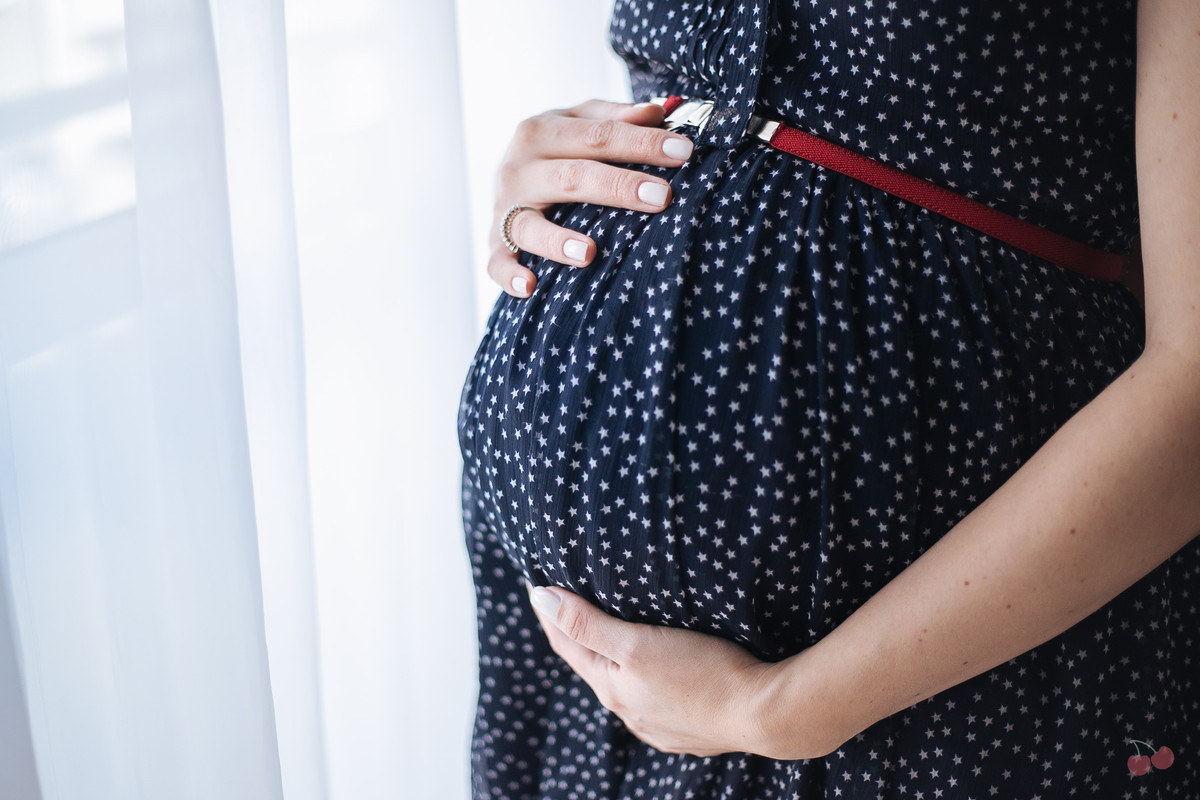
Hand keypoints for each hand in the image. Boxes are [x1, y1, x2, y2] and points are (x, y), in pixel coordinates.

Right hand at [489, 99, 694, 298]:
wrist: (505, 173)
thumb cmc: (556, 148)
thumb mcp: (579, 122)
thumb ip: (614, 116)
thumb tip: (657, 111)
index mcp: (542, 131)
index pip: (598, 135)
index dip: (642, 142)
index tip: (684, 152)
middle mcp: (519, 168)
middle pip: (572, 177)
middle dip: (617, 187)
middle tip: (662, 197)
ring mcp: (504, 208)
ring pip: (529, 225)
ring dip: (557, 240)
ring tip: (588, 254)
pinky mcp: (494, 244)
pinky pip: (497, 263)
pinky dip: (509, 275)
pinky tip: (530, 286)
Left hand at [526, 583, 784, 757]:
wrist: (765, 714)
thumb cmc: (702, 672)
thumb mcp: (637, 643)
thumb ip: (587, 623)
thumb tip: (539, 598)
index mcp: (611, 687)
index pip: (566, 643)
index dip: (548, 613)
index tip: (535, 583)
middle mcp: (630, 710)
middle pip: (592, 664)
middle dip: (576, 634)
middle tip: (564, 601)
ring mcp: (659, 724)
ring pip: (624, 684)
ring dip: (611, 658)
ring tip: (609, 634)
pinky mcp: (688, 729)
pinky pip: (653, 700)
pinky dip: (642, 679)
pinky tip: (653, 674)